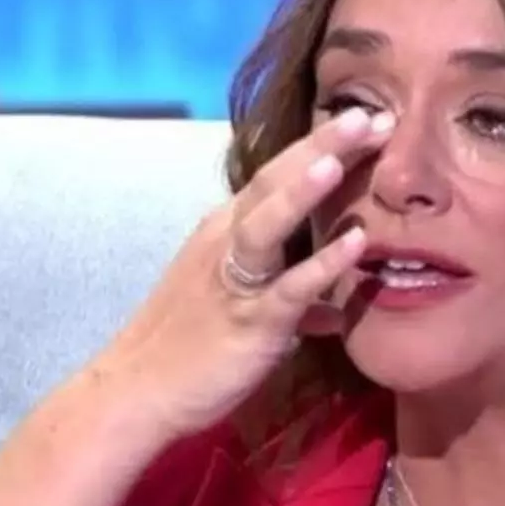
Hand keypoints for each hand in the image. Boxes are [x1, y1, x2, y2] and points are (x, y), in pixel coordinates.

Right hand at [93, 107, 394, 440]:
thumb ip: (293, 300)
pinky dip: (320, 264)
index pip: (277, 176)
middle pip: (274, 181)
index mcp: (227, 231)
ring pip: (267, 222)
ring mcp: (234, 279)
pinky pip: (287, 288)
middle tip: (369, 113)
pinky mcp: (246, 320)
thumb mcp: (245, 309)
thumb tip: (335, 310)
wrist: (136, 392)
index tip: (365, 118)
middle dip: (320, 145)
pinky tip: (353, 244)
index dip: (318, 146)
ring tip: (342, 155)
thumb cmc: (190, 349)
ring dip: (304, 188)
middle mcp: (226, 241)